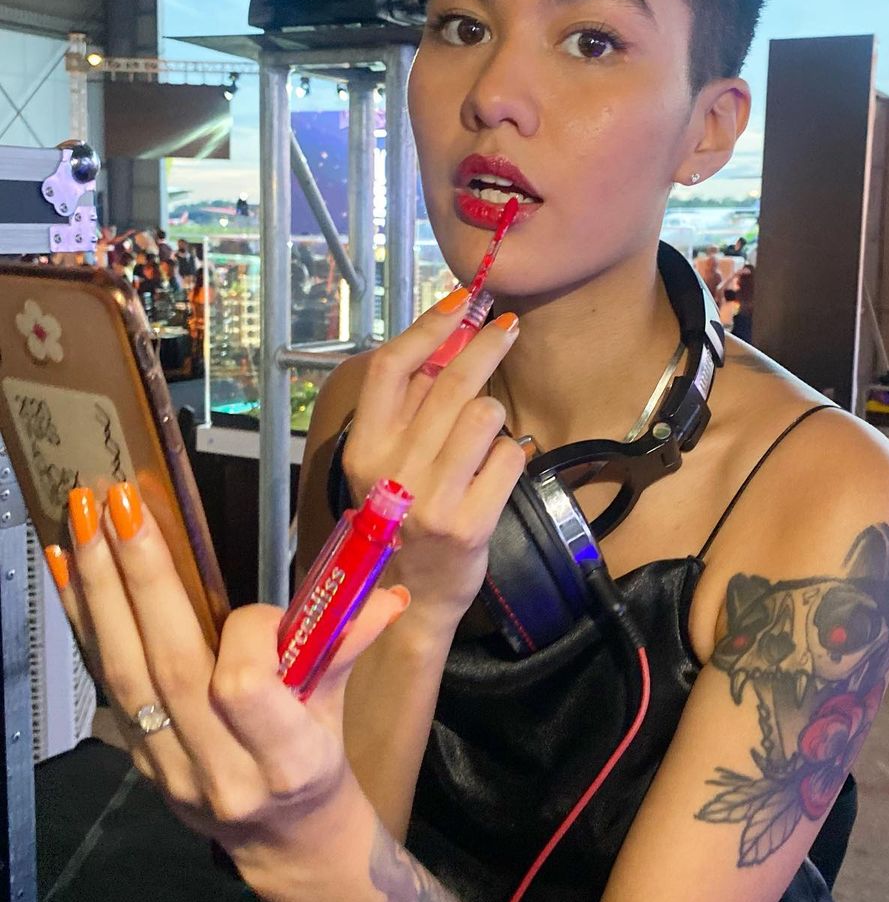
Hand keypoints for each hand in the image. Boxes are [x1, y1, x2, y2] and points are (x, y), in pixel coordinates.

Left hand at [47, 482, 408, 877]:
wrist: (287, 843)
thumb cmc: (318, 765)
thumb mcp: (339, 708)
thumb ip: (349, 644)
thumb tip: (388, 594)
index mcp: (283, 760)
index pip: (242, 687)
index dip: (246, 632)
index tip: (263, 610)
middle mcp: (218, 771)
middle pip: (168, 667)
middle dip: (143, 580)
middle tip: (121, 507)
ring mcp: (168, 768)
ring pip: (123, 673)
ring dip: (98, 592)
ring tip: (81, 523)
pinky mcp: (136, 757)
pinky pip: (105, 683)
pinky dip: (84, 622)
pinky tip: (65, 569)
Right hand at [340, 291, 526, 631]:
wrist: (411, 598)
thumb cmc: (401, 518)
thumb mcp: (385, 463)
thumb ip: (408, 409)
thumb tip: (446, 341)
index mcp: (363, 449)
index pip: (391, 369)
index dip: (429, 327)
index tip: (461, 302)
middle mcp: (391, 472)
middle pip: (448, 383)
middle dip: (486, 345)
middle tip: (507, 327)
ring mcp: (431, 500)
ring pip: (485, 415)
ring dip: (495, 415)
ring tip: (485, 437)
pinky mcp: (470, 524)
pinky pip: (510, 456)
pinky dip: (512, 454)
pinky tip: (497, 471)